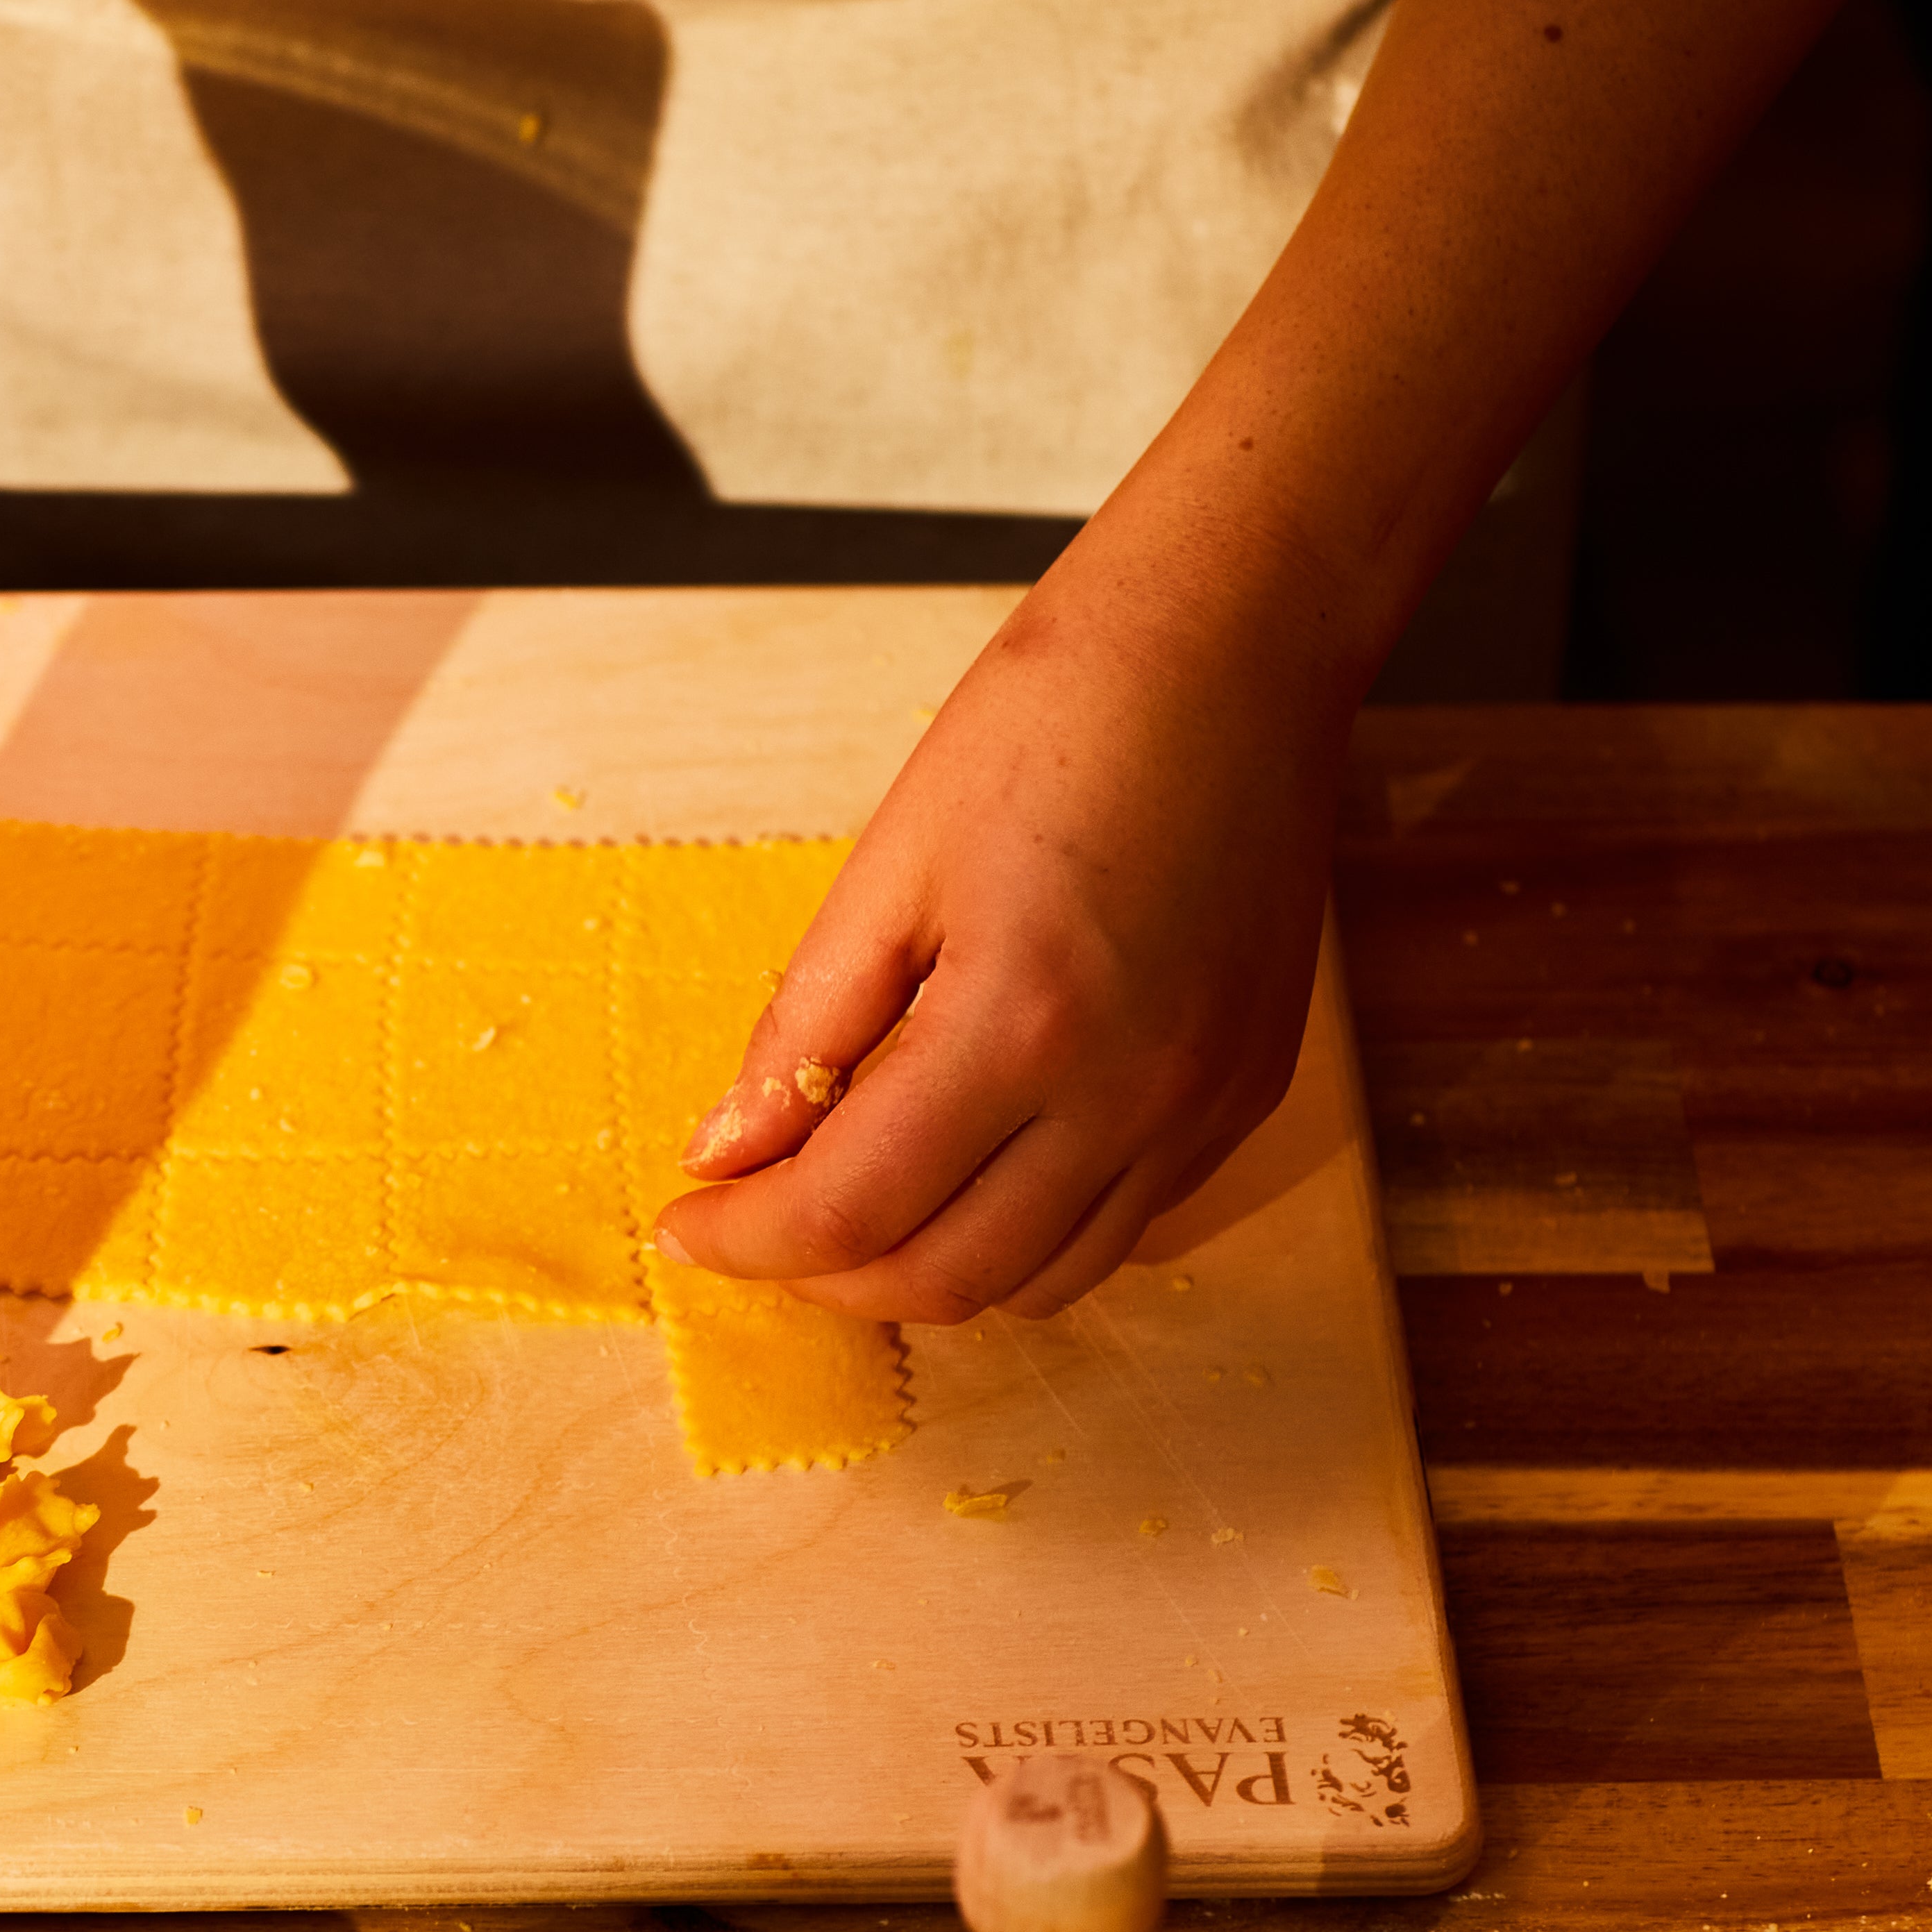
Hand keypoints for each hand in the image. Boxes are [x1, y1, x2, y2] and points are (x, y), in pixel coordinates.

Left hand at [651, 546, 1348, 1322]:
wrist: (1231, 649)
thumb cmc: (1051, 723)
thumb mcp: (888, 869)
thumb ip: (802, 1030)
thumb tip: (725, 1152)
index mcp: (1019, 1026)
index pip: (849, 1211)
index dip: (747, 1240)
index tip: (686, 1222)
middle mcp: (1127, 1094)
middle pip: (944, 1277)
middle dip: (823, 1276)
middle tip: (755, 1225)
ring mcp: (1201, 1107)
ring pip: (1039, 1282)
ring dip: (924, 1273)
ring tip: (850, 1210)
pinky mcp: (1245, 1096)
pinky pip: (1119, 1228)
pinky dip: (1022, 1236)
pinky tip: (963, 1171)